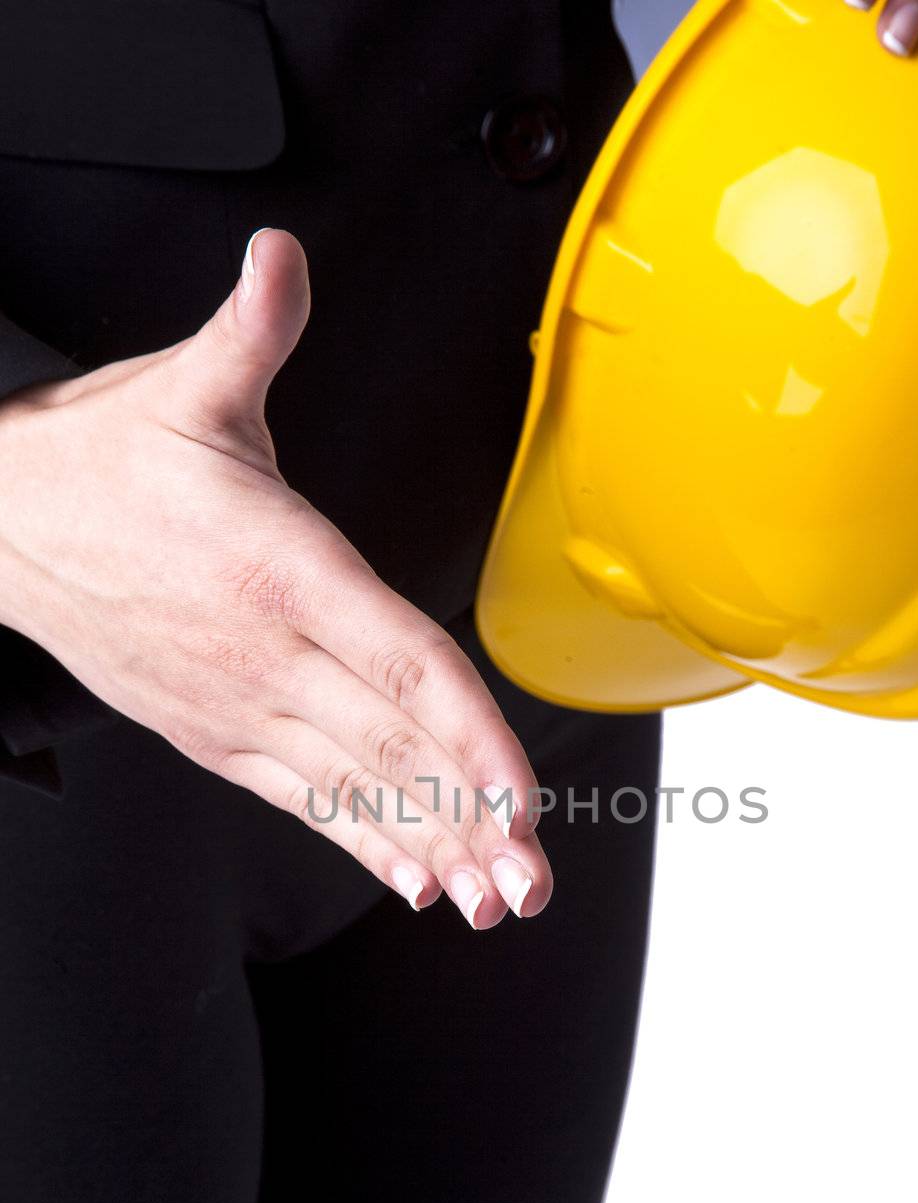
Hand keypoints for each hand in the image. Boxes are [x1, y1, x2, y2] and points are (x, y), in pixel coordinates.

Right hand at [0, 229, 550, 928]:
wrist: (4, 527)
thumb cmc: (103, 464)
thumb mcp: (182, 389)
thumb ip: (252, 332)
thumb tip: (281, 258)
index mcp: (281, 567)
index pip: (400, 662)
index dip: (468, 734)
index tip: (520, 794)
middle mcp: (267, 652)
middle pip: (391, 747)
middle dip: (471, 819)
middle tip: (534, 878)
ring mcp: (240, 704)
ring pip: (356, 787)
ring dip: (433, 847)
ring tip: (498, 898)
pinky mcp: (217, 735)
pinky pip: (306, 800)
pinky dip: (365, 842)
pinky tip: (419, 881)